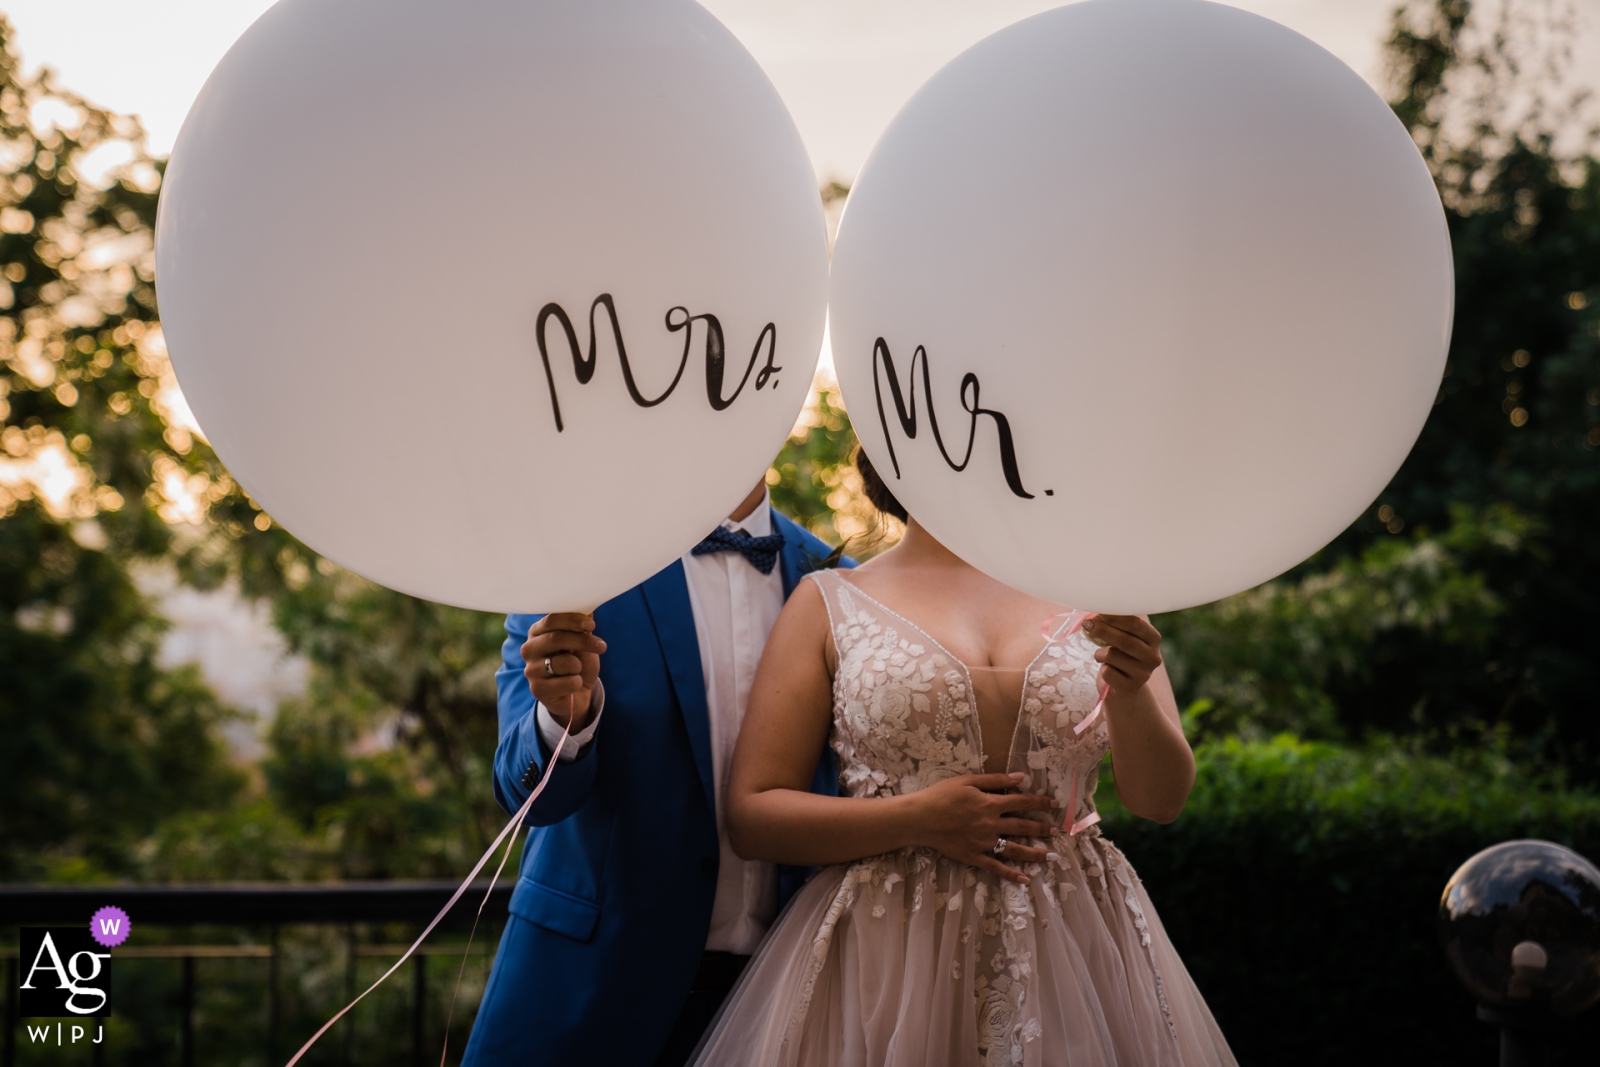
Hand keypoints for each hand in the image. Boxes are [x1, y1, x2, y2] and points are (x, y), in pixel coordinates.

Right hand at [521, 613, 605, 726]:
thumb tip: (590, 607)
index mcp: (537, 632)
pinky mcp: (537, 689)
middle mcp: (529, 649)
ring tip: (576, 671)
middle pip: (556, 638)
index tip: (591, 625)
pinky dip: (577, 683)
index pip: (552, 620)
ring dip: (579, 666)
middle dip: (583, 641)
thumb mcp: (582, 642)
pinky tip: (572, 685)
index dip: (573, 620)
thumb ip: (582, 625)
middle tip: (601, 646)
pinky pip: (568, 682)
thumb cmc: (578, 663)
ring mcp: (531, 670)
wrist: (576, 694)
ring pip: (564, 662)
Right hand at [904, 772, 1056, 883]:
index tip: (1054, 804)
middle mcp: (991, 825)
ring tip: (1050, 855)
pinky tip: (1024, 879)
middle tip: (1056, 832)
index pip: (1021, 802)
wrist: (919, 818)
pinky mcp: (974, 857)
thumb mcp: (967, 781)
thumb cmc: (940, 795)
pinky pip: (996, 867)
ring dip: (1034, 852)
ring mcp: (983, 843)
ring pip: (1014, 849)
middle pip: (1022, 826)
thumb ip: (995, 780)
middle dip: (1041, 828)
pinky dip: (1011, 874)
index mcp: (990, 804)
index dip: (1039, 802)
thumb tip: (1020, 777)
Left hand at [1082, 614, 1162, 694]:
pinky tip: (1108, 671)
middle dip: (1103, 630)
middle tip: (1087, 624)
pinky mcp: (1130, 688)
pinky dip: (1102, 669)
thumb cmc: (1121, 656)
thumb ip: (1116, 626)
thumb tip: (1095, 614)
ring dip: (1100, 653)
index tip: (1098, 613)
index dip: (1114, 617)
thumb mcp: (1124, 639)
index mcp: (1153, 639)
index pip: (1136, 624)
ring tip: (1102, 657)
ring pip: (1112, 656)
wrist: (1125, 688)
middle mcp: (1153, 657)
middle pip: (1125, 640)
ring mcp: (1143, 674)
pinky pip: (1107, 672)